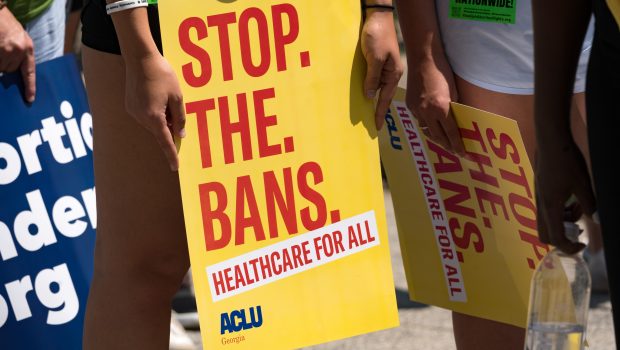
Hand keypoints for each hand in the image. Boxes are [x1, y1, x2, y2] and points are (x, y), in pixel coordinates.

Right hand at [0, 8, 35, 102]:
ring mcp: (4, 50)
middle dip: (5, 65)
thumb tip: (13, 70)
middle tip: (3, 52)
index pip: (29, 72)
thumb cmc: (6, 24)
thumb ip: (19, 54)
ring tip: (0, 48)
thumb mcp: (19, 38)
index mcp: (27, 48)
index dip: (30, 86)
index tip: (29, 99)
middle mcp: (17, 50)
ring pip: (0, 67)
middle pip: (9, 70)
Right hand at [124, 53, 185, 170]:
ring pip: (153, 123)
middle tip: (175, 108)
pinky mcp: (130, 106)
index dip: (172, 155)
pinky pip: (145, 116)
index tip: (176, 168)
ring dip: (163, 118)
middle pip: (160, 131)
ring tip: (165, 96)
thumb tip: (179, 134)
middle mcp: (140, 117)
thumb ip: (180, 118)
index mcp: (153, 116)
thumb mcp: (177, 96)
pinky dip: (154, 113)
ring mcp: (133, 112)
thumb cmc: (162, 75)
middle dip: (170, 127)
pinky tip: (157, 95)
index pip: (165, 142)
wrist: (139, 57)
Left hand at [361, 9, 402, 129]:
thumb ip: (372, 78)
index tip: (377, 127)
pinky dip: (369, 87)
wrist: (377, 16)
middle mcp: (390, 73)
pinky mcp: (377, 61)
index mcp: (393, 74)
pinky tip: (364, 93)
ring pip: (377, 87)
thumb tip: (370, 96)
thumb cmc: (378, 35)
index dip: (380, 113)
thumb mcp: (375, 59)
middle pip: (383, 95)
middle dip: (378, 110)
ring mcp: (384, 68)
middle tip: (372, 126)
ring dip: (372, 99)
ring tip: (366, 114)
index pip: (385, 99)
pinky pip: (373, 79)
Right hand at [405, 52, 464, 155]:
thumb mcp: (454, 91)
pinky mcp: (410, 105)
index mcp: (441, 108)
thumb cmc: (442, 71)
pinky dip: (427, 126)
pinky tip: (432, 127)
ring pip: (427, 130)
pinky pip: (419, 120)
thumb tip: (458, 120)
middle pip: (438, 136)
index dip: (458, 145)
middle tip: (455, 152)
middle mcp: (427, 112)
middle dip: (447, 146)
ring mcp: (416, 109)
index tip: (464, 154)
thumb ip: (455, 107)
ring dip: (436, 137)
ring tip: (444, 142)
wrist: (423, 59)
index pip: (451, 133)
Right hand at [535, 141, 595, 253]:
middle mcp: (541, 206)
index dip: (569, 247)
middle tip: (578, 233)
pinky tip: (571, 199)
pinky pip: (548, 209)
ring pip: (547, 221)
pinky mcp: (540, 191)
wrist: (550, 142)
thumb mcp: (583, 185)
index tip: (583, 244)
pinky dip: (560, 212)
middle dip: (561, 238)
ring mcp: (539, 198)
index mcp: (551, 207)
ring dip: (563, 222)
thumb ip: (589, 204)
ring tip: (580, 209)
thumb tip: (595, 218)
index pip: (555, 238)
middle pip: (544, 234)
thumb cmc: (567, 162)